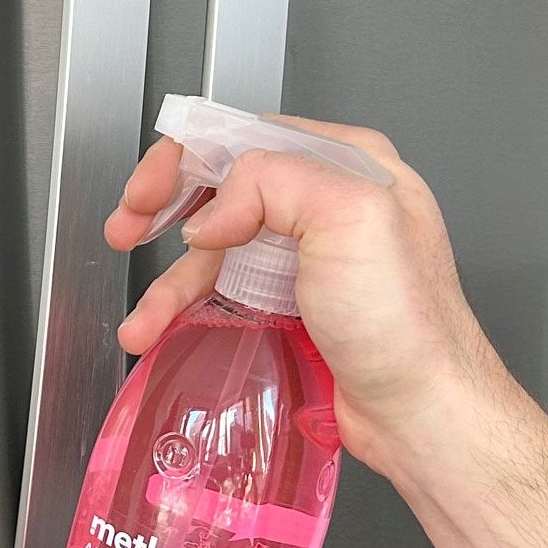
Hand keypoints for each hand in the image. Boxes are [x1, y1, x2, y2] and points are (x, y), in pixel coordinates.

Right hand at [104, 116, 521, 484]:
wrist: (421, 412)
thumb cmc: (407, 323)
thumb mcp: (350, 216)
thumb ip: (273, 181)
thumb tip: (213, 210)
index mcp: (349, 163)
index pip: (247, 135)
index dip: (186, 159)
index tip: (149, 193)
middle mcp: (330, 201)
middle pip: (221, 186)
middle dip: (163, 208)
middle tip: (126, 227)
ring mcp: (310, 254)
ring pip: (215, 247)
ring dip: (167, 280)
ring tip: (143, 318)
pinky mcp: (294, 301)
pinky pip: (224, 290)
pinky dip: (184, 309)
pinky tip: (160, 328)